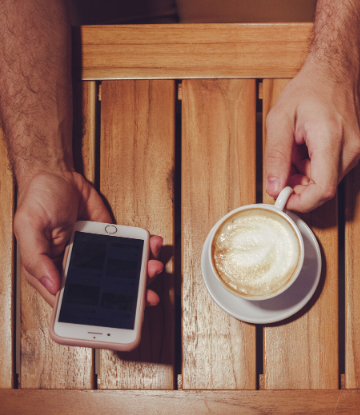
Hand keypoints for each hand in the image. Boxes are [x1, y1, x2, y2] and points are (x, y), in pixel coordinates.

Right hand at [14, 171, 162, 306]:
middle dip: (129, 296)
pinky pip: (128, 248)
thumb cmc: (37, 200)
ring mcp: (96, 254)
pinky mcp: (110, 238)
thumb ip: (37, 258)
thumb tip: (52, 286)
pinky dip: (143, 248)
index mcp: (53, 272)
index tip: (118, 323)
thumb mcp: (28, 227)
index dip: (95, 316)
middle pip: (105, 291)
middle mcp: (76, 267)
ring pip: (121, 272)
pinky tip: (152, 245)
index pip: (74, 304)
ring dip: (141, 272)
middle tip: (147, 296)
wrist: (57, 174)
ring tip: (153, 266)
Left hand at [265, 60, 359, 211]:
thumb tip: (273, 187)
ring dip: (304, 177)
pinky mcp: (354, 151)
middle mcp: (350, 149)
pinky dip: (312, 169)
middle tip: (282, 169)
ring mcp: (355, 151)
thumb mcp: (279, 120)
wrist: (333, 73)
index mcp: (330, 139)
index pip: (322, 189)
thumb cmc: (307, 90)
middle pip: (323, 189)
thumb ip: (276, 157)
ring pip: (326, 182)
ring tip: (295, 151)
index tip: (283, 199)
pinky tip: (305, 150)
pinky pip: (330, 172)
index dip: (301, 202)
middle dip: (298, 187)